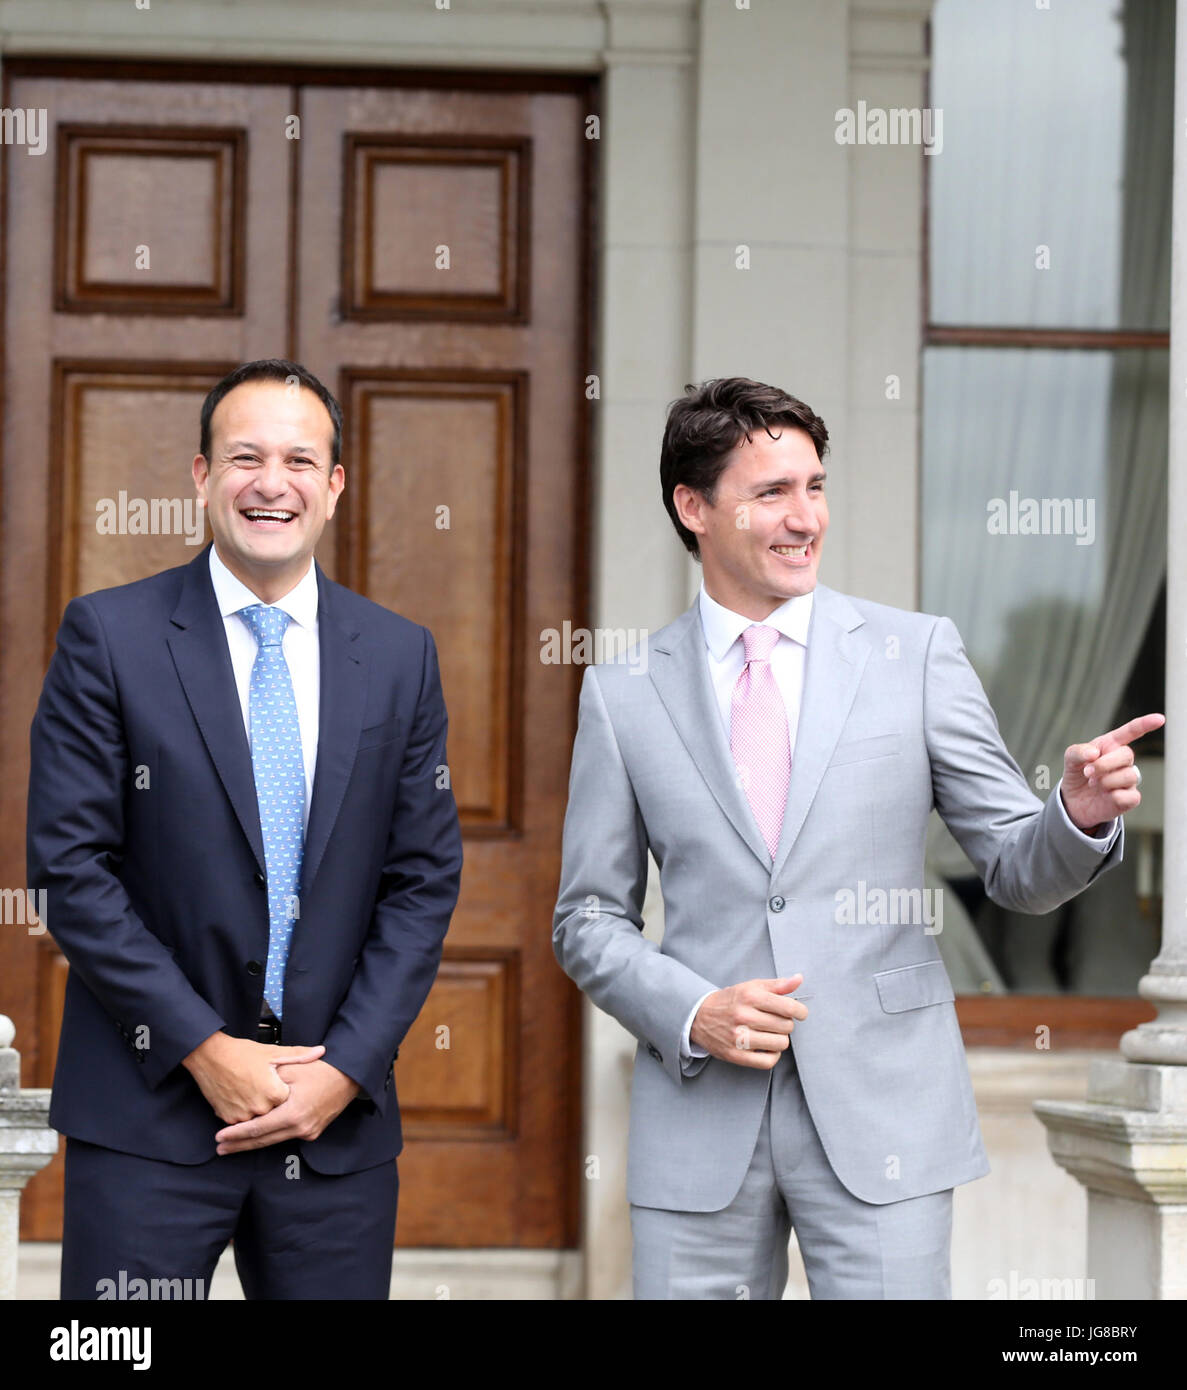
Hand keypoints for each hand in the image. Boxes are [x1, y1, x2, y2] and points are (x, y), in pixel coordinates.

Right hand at [181, 1031, 325, 1125]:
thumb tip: (320, 1051)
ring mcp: (242, 1116)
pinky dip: (245, 1113)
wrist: (209, 1056)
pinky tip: (243, 1098)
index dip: (286, 1091)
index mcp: (273, 1093)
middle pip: (275, 1112)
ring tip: (253, 1092)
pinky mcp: (227, 1118)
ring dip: (259, 1111)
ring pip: (259, 1118)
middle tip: (264, 1087)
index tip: (285, 1084)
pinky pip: (243, 1120)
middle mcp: (259, 1108)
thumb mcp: (272, 1052)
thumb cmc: (241, 1053)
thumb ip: (299, 1055)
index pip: (288, 1100)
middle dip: (273, 1102)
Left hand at [213, 1059, 360, 1153]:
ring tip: (232, 1146)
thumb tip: (247, 1094)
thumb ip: (269, 1083)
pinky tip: (257, 1137)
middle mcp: (300, 1128)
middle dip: (239, 1145)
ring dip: (252, 1143)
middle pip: (263, 1141)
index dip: (237, 1134)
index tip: (219, 1138)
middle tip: (220, 1149)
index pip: (258, 1129)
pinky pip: (286, 1137)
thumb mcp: (292, 1069)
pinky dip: (270, 1137)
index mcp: (293, 1114)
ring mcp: (308, 1133)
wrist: (348, 1077)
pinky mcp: (312, 1133)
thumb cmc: (320, 1069)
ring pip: (274, 1141)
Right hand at [689, 974, 808, 1069]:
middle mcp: (744, 1016)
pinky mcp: (736, 1055)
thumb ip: (777, 985)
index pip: (788, 1007)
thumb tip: (799, 979)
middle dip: (786, 1024)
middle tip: (776, 1021)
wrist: (700, 1016)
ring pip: (780, 1044)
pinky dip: (772, 1055)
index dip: (800, 1011)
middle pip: (786, 1026)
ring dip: (779, 1039)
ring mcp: (739, 1037)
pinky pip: (768, 1061)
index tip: (800, 1013)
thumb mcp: (751, 987)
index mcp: (750, 996)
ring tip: (770, 1033)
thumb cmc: (731, 1001)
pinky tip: (766, 1047)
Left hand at [1060, 713, 1164, 833]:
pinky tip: (1105, 796)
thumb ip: (1078, 751)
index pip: (1130, 732)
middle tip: (1088, 772)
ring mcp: (1128, 780)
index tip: (1160, 719)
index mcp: (1111, 745)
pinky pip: (1130, 796)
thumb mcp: (1071, 759)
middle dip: (1104, 764)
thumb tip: (1093, 753)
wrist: (1073, 801)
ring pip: (1129, 776)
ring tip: (1094, 784)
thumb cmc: (1078, 774)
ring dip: (1106, 781)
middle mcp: (1123, 761)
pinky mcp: (1130, 798)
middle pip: (1127, 754)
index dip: (1145, 724)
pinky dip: (1114, 796)